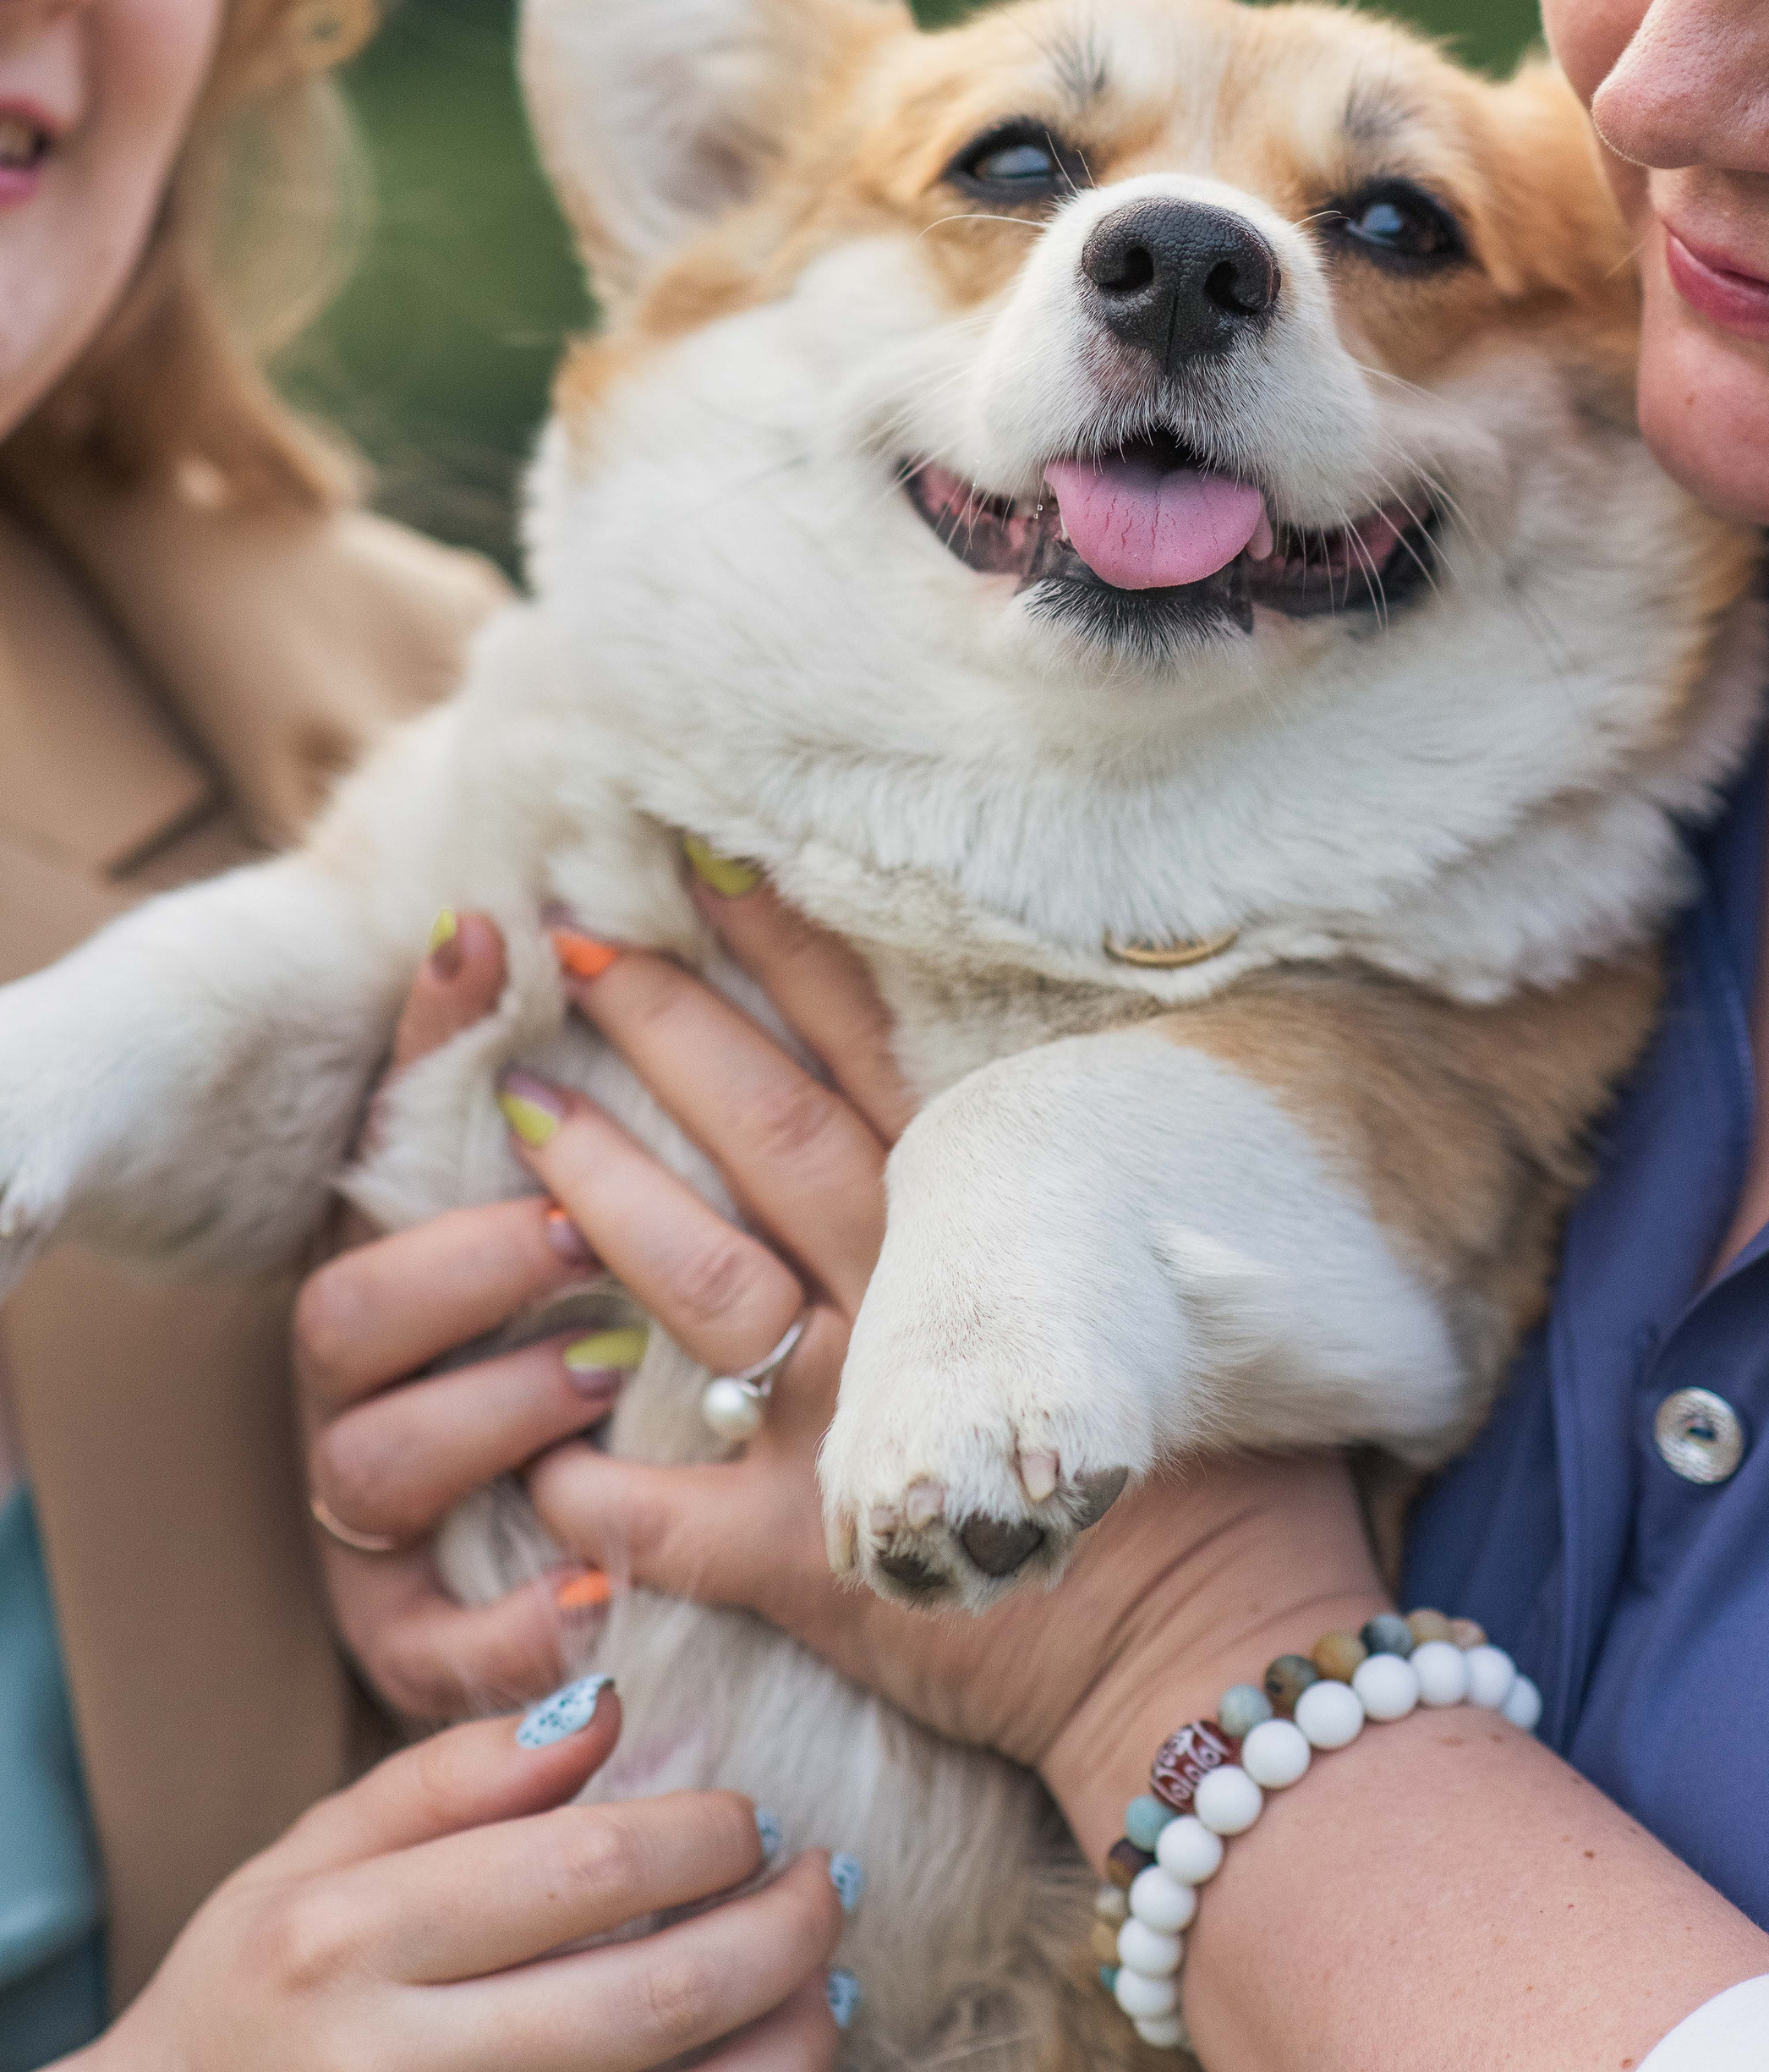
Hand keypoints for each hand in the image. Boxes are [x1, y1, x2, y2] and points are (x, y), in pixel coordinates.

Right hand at [81, 1684, 850, 2071]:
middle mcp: (393, 2062)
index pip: (578, 1870)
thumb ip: (451, 1777)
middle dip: (772, 1933)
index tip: (751, 1817)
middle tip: (827, 1880)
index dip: (699, 1837)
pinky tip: (775, 2061)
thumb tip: (605, 1707)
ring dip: (782, 2041)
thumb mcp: (308, 1858)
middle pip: (644, 2004)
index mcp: (347, 1938)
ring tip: (823, 1981)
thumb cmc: (252, 1994)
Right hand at [294, 913, 632, 1719]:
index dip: (455, 1220)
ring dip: (499, 1430)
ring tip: (610, 1391)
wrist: (536, 1496)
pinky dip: (514, 1630)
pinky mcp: (419, 1641)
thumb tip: (478, 921)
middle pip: (350, 1357)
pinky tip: (596, 1593)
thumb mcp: (485, 1179)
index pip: (357, 1256)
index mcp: (368, 1290)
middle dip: (472, 1297)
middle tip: (592, 1262)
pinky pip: (437, 1656)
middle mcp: (349, 1405)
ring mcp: (376, 1530)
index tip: (557, 1151)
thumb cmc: (520, 1295)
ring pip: (382, 1482)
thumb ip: (465, 1059)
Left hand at [514, 870, 1382, 1787]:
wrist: (1212, 1657)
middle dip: (669, 1027)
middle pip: (765, 1133)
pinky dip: (584, 1475)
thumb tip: (1034, 1121)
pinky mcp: (806, 1556)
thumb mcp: (1152, 1303)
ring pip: (697, 1275)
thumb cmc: (1220, 1479)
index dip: (788, 959)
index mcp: (983, 1235)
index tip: (708, 867)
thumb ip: (1066, 1218)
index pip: (864, 1060)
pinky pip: (657, 1510)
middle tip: (576, 940)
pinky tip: (525, 1442)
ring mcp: (846, 1424)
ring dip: (602, 1189)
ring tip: (521, 1110)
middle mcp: (903, 1306)